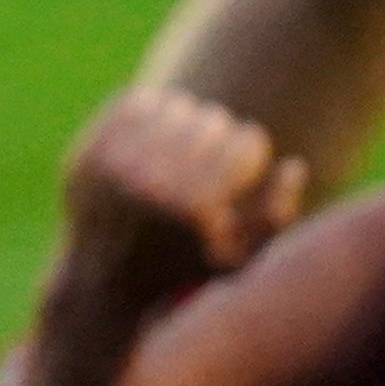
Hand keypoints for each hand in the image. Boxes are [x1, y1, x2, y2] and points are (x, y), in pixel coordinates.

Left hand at [54, 84, 310, 299]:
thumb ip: (275, 218)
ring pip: (175, 106)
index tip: (247, 158)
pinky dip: (155, 108)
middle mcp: (155, 187)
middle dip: (223, 134)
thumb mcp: (238, 262)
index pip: (245, 144)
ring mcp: (118, 168)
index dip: (252, 148)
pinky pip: (136, 104)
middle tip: (217, 149)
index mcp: (197, 211)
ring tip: (191, 139)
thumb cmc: (182, 270)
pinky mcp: (91, 153)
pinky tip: (163, 126)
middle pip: (211, 122)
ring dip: (190, 118)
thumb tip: (293, 165)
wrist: (105, 281)